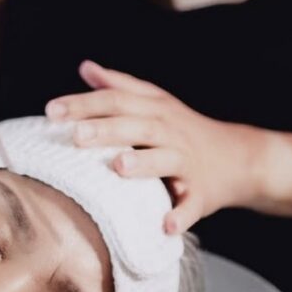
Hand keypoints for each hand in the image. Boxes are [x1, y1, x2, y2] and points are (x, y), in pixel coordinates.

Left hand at [45, 61, 263, 233]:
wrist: (240, 157)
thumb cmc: (184, 129)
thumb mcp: (156, 101)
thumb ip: (119, 85)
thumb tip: (85, 67)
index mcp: (155, 109)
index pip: (116, 100)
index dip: (84, 104)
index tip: (51, 111)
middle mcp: (170, 131)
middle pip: (137, 126)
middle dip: (107, 130)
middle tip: (76, 136)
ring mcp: (187, 162)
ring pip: (165, 160)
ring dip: (143, 164)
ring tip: (118, 166)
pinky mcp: (202, 193)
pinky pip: (191, 205)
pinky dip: (180, 215)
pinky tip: (165, 224)